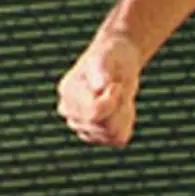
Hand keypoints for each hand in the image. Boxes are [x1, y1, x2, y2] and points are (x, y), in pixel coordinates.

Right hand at [57, 32, 143, 146]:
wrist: (117, 61)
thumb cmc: (111, 56)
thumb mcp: (107, 56)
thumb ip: (102, 70)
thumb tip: (100, 88)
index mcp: (69, 91)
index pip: (94, 112)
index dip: (113, 99)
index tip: (115, 85)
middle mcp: (69, 112)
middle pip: (104, 126)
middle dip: (120, 107)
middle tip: (118, 89)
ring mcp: (80, 126)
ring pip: (112, 134)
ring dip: (124, 114)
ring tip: (120, 97)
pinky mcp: (95, 135)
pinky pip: (117, 139)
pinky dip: (126, 123)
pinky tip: (121, 108)